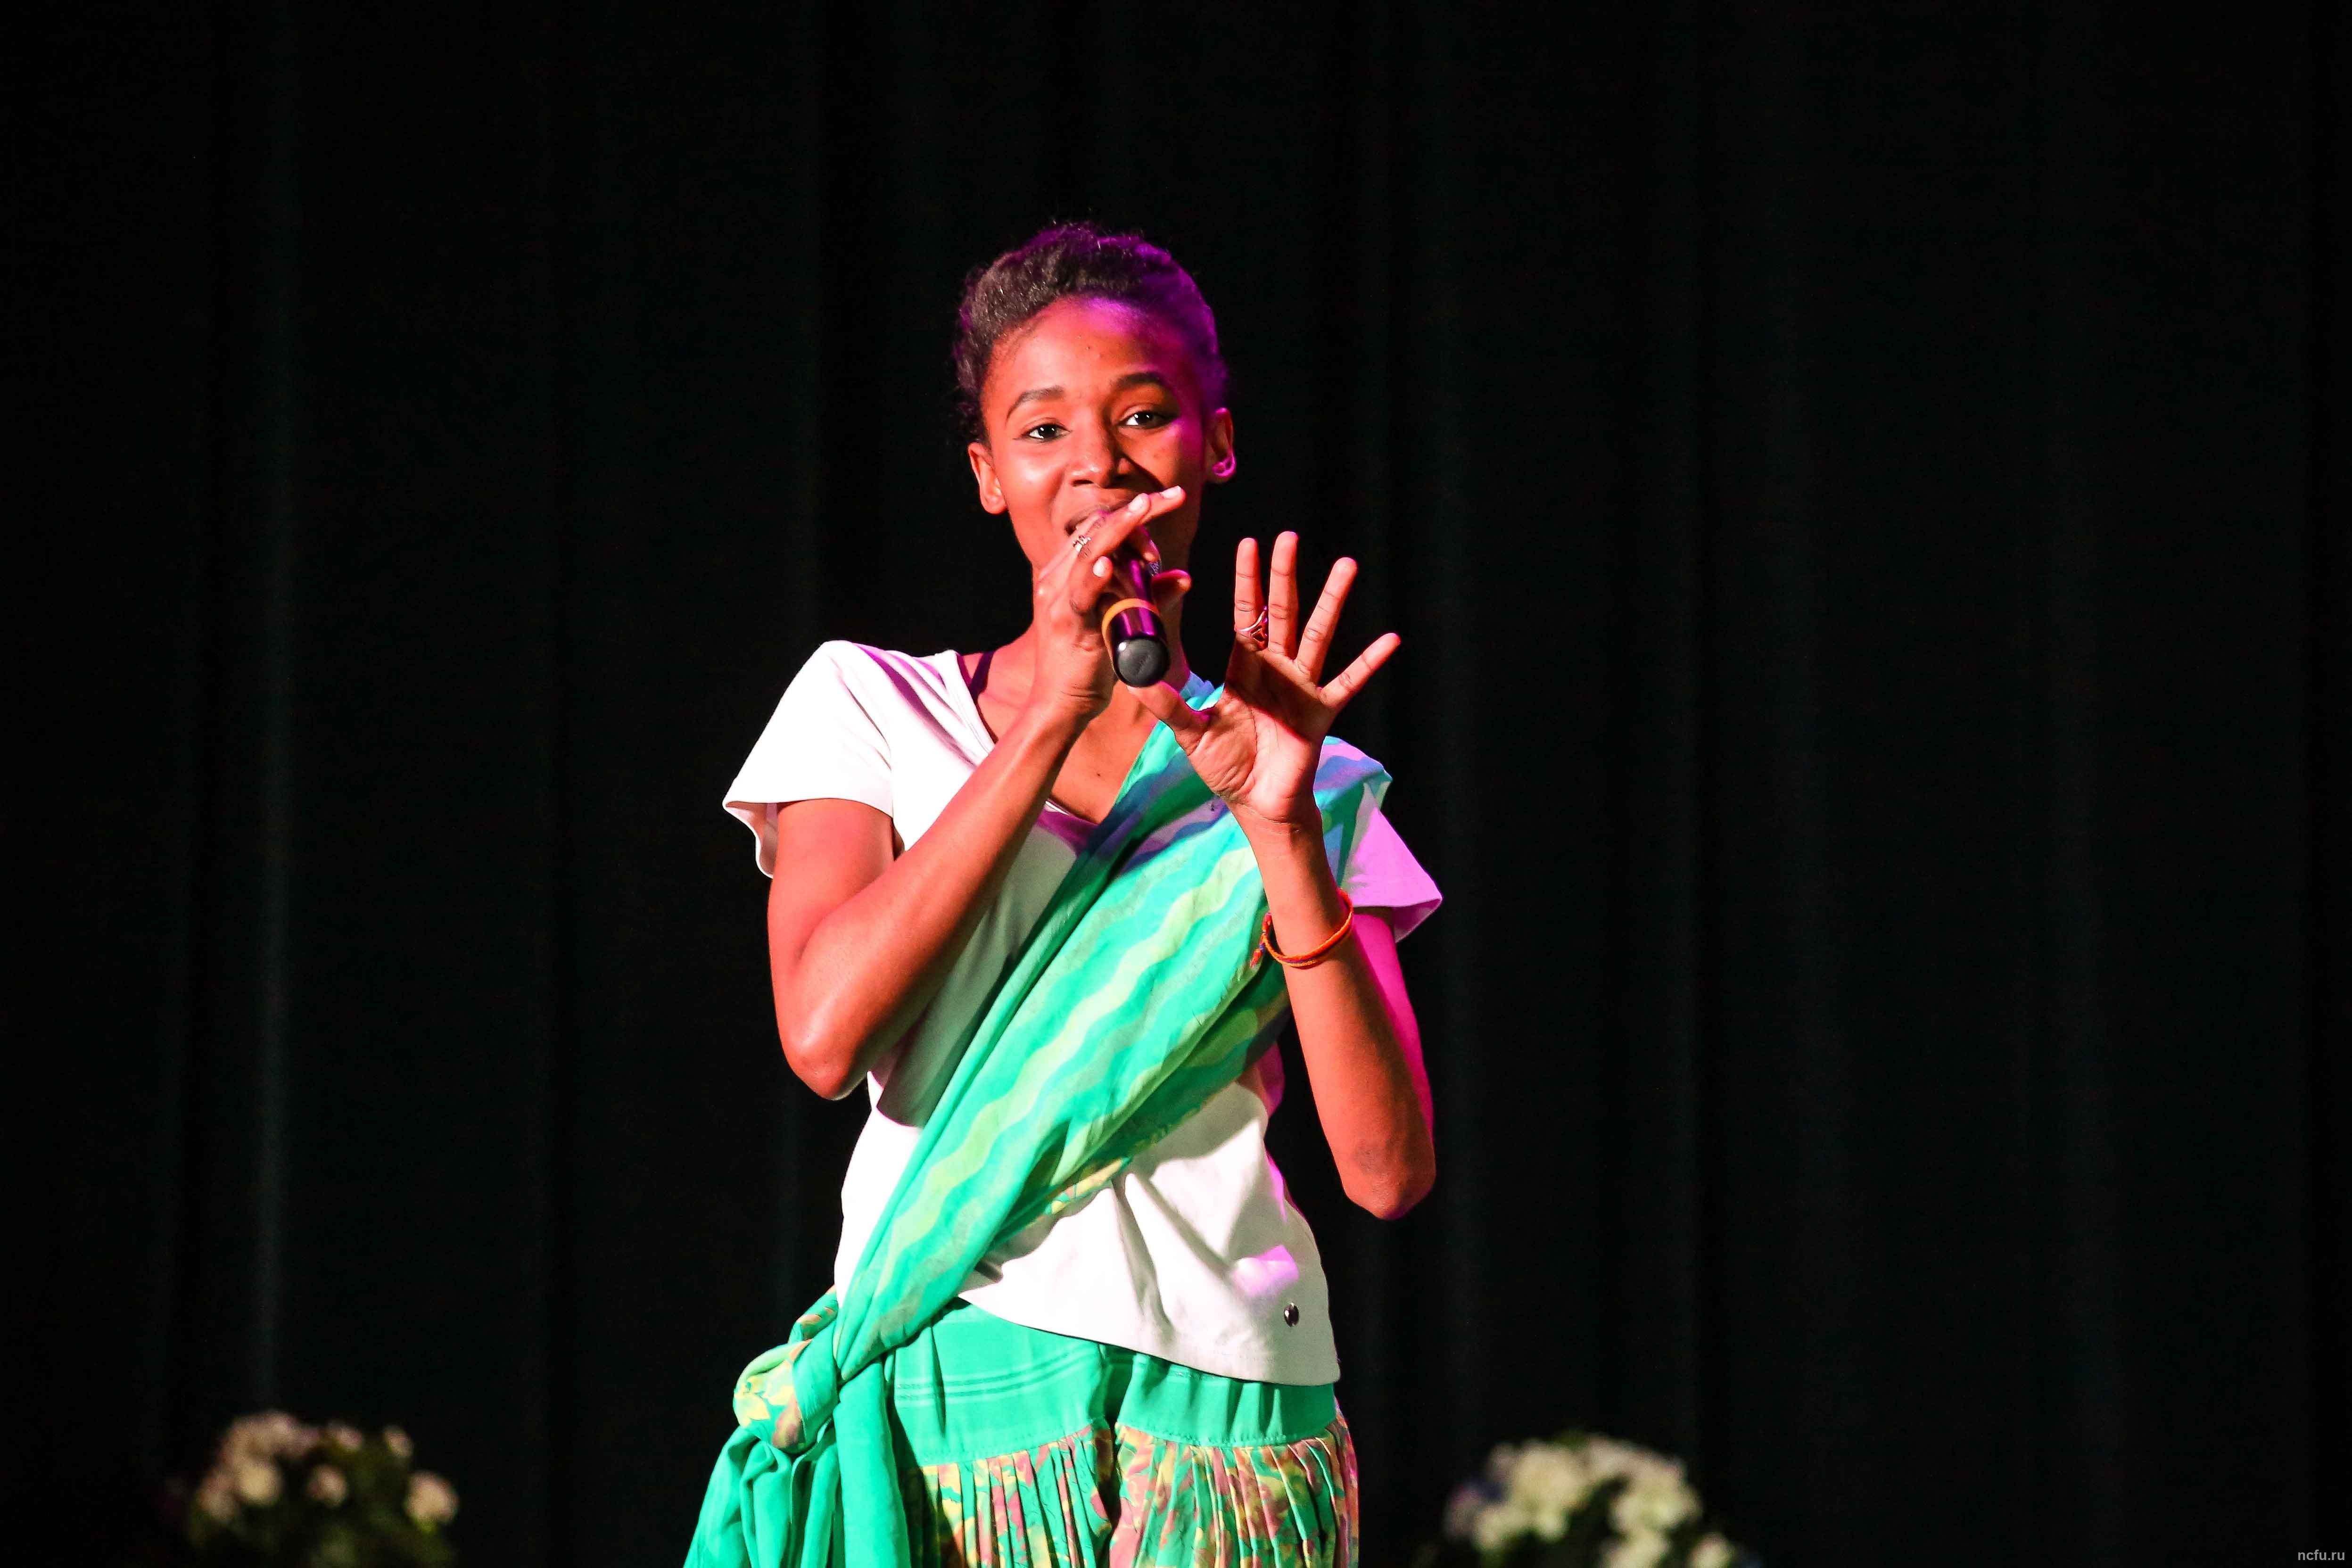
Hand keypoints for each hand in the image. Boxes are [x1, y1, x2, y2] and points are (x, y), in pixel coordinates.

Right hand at [1026, 487, 1188, 724]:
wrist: (1061, 704)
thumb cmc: (1091, 665)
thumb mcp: (1124, 623)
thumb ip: (1151, 598)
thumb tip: (1183, 577)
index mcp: (1069, 571)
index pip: (1100, 525)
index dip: (1136, 512)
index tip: (1170, 501)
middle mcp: (1058, 576)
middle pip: (1097, 527)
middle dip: (1138, 510)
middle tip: (1175, 496)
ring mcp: (1058, 598)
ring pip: (1089, 551)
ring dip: (1121, 528)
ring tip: (1146, 507)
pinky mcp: (1065, 624)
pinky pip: (1079, 596)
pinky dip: (1094, 578)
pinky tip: (1108, 566)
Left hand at [1133, 532, 1398, 835]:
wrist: (1256, 804)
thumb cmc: (1225, 767)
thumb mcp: (1190, 734)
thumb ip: (1167, 704)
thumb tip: (1133, 677)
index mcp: (1244, 668)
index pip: (1247, 614)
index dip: (1247, 581)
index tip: (1249, 543)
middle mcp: (1276, 669)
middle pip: (1283, 612)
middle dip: (1285, 576)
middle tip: (1290, 537)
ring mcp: (1301, 688)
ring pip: (1319, 635)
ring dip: (1333, 601)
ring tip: (1347, 565)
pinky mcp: (1321, 713)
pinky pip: (1348, 683)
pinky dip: (1369, 662)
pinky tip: (1390, 640)